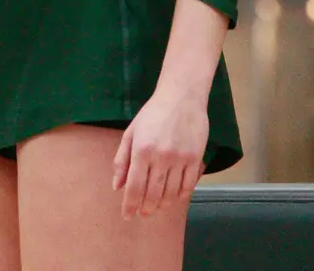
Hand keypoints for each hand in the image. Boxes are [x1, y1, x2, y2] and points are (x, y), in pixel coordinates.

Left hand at [112, 89, 207, 219]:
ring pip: (171, 193)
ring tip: (157, 206)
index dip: (130, 205)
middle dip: (146, 208)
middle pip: (153, 194)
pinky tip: (175, 196)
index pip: (135, 187)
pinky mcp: (196, 158)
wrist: (181, 97)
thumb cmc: (152, 114)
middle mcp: (161, 157)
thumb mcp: (131, 133)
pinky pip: (189, 185)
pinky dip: (181, 195)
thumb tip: (117, 187)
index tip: (127, 216)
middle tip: (143, 213)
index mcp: (142, 150)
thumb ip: (122, 160)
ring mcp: (180, 158)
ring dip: (163, 204)